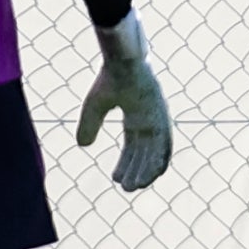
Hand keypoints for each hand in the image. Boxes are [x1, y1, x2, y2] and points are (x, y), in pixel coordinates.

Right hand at [75, 9, 172, 190]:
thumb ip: (90, 125)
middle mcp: (149, 119)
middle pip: (144, 152)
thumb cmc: (110, 77)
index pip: (132, 145)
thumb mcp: (94, 106)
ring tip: (136, 186)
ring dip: (147, 170)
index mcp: (135, 115)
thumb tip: (83, 146)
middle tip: (127, 188)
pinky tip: (154, 174)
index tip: (116, 179)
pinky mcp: (162, 117)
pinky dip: (159, 159)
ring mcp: (158, 118)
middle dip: (135, 171)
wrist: (123, 60)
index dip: (124, 163)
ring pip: (155, 151)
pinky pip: (164, 143)